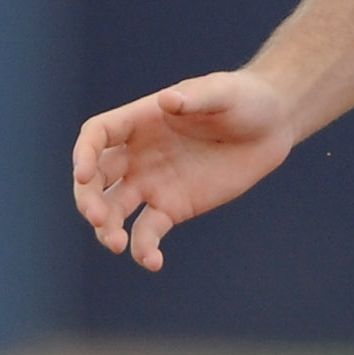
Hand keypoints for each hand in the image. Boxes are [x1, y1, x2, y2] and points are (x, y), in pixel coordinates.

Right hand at [71, 69, 295, 271]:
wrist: (271, 126)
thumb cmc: (244, 99)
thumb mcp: (222, 92)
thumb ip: (194, 98)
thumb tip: (167, 101)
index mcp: (140, 120)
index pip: (97, 136)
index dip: (84, 154)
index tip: (82, 175)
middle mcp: (137, 153)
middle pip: (96, 178)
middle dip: (89, 198)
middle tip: (97, 218)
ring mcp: (152, 183)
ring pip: (115, 209)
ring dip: (107, 228)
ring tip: (117, 245)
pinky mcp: (173, 208)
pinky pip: (147, 232)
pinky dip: (144, 249)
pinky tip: (153, 262)